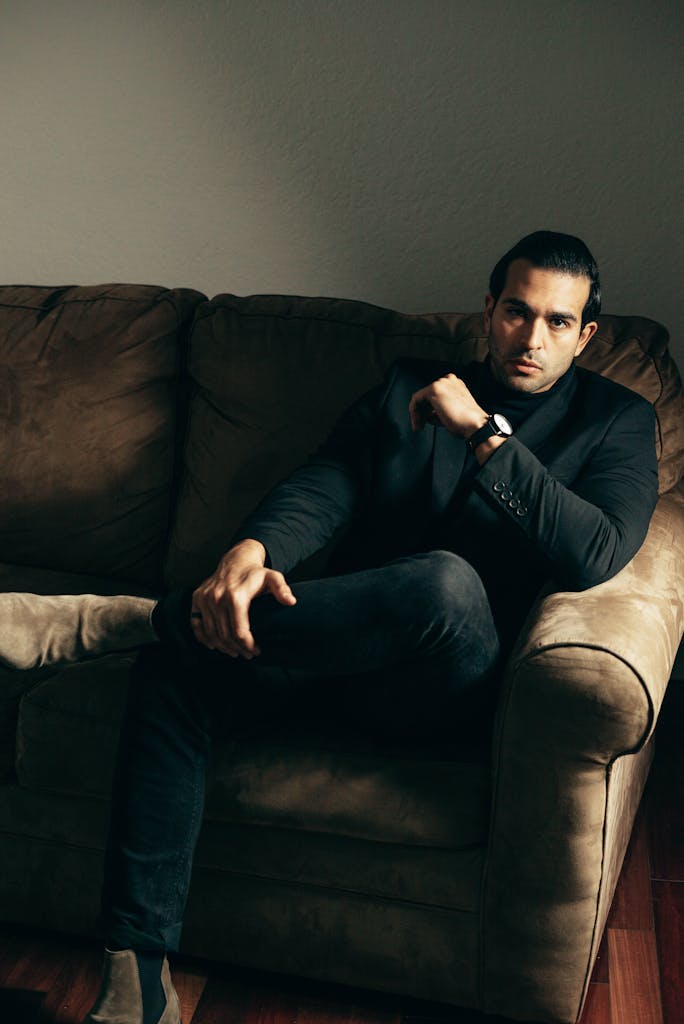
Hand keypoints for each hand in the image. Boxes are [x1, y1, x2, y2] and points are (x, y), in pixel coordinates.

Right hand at [190, 539, 295, 657]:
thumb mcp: (273, 578)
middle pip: (225, 635)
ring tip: (234, 652)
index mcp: (235, 596)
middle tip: (247, 654)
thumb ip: (282, 589)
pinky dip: (204, 638)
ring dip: (222, 647)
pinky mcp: (197, 598)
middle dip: (238, 649)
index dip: (248, 645)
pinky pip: (196, 624)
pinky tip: (214, 645)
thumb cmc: (255, 573)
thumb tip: (291, 602)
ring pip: (211, 633)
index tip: (256, 651)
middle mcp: (217, 598)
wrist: (236, 560)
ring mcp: (205, 599)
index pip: (240, 631)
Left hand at [409, 373, 488, 437]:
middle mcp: (449, 380)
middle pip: (426, 395)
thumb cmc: (466, 423)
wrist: (474, 424)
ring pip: (420, 398)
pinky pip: (416, 400)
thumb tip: (427, 415)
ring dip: (417, 413)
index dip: (428, 410)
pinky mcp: (434, 389)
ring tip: (419, 426)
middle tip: (419, 425)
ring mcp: (442, 383)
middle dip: (422, 412)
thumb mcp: (451, 413)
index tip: (426, 421)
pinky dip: (414, 412)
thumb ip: (438, 411)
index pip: (435, 395)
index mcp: (456, 385)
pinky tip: (417, 422)